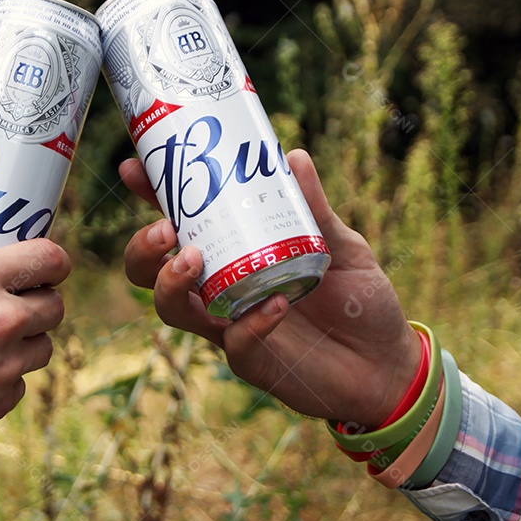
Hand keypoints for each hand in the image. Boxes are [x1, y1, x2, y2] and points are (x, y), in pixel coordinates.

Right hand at [0, 214, 69, 462]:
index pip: (50, 259)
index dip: (52, 260)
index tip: (42, 263)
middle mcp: (0, 322)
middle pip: (55, 305)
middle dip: (42, 299)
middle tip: (20, 299)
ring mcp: (2, 368)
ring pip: (43, 348)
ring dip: (28, 340)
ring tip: (2, 336)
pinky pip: (19, 384)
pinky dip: (5, 377)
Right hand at [121, 149, 418, 426]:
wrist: (387, 365)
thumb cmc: (358, 301)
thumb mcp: (340, 244)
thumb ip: (314, 208)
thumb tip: (294, 155)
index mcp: (231, 252)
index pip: (179, 221)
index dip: (150, 195)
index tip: (133, 167)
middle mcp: (218, 288)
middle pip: (151, 271)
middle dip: (143, 248)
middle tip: (164, 230)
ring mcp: (229, 326)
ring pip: (172, 309)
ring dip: (170, 283)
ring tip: (192, 260)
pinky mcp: (251, 359)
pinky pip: (234, 341)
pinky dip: (250, 321)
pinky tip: (275, 304)